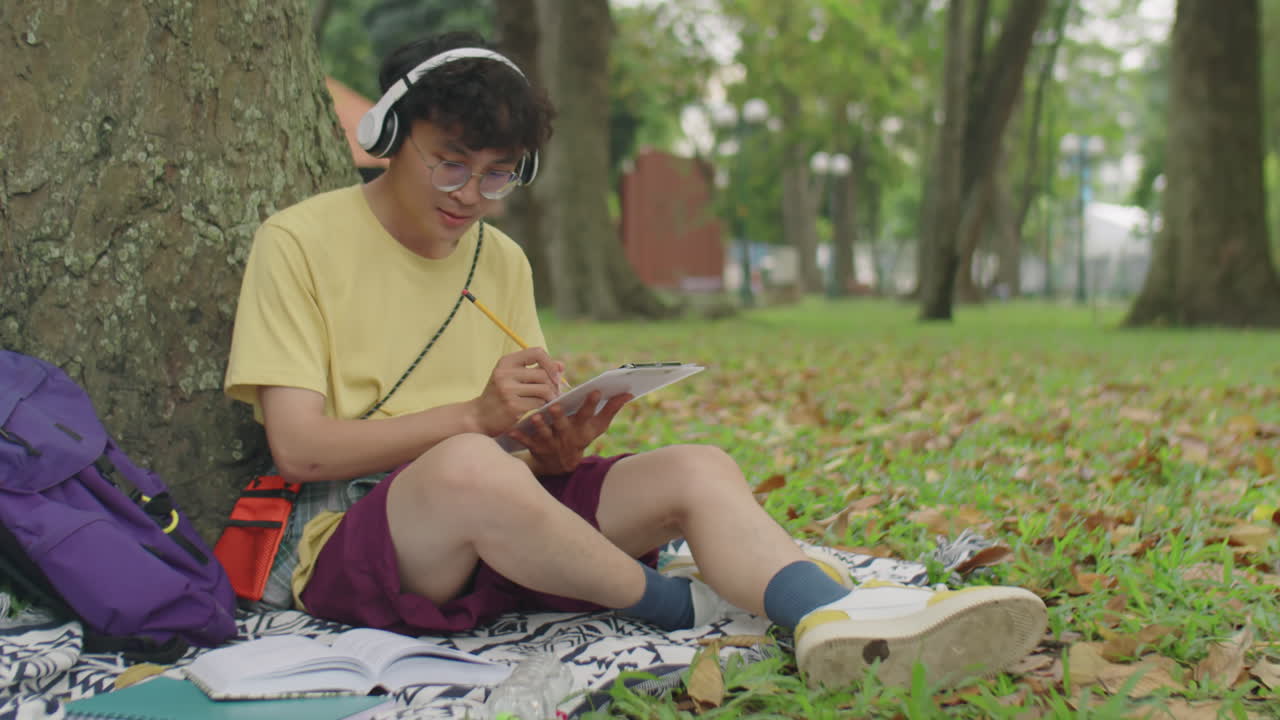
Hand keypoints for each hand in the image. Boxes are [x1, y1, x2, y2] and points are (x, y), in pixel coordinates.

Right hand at [472, 347, 564, 435]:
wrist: (479, 416)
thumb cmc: (500, 394)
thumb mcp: (513, 377)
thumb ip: (537, 369)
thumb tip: (562, 365)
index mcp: (506, 362)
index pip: (537, 352)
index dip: (550, 363)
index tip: (555, 375)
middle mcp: (505, 374)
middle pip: (543, 374)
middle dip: (553, 385)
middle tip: (554, 393)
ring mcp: (508, 390)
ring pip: (544, 390)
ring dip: (550, 397)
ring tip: (548, 401)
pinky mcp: (513, 407)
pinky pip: (539, 404)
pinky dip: (543, 407)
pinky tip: (539, 409)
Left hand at [511, 390, 631, 475]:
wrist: (560, 465)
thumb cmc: (580, 437)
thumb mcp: (597, 427)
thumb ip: (611, 409)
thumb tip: (629, 393)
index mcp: (583, 429)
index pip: (590, 416)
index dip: (593, 405)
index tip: (596, 390)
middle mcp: (568, 437)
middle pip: (565, 426)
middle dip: (561, 417)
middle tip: (555, 406)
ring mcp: (552, 444)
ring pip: (545, 435)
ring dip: (539, 427)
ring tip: (534, 417)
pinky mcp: (536, 449)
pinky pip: (527, 443)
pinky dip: (520, 437)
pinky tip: (512, 430)